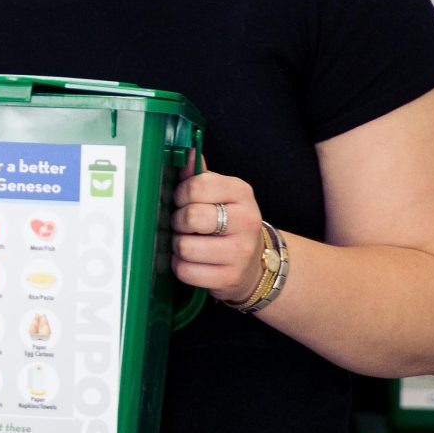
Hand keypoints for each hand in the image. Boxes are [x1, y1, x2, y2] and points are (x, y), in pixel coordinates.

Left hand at [171, 159, 264, 305]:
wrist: (255, 264)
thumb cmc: (229, 224)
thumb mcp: (220, 195)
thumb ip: (200, 177)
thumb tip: (186, 154)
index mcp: (242, 193)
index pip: (197, 186)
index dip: (180, 194)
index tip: (181, 201)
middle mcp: (246, 221)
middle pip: (191, 216)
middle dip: (178, 221)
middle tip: (184, 225)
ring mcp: (240, 252)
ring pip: (184, 247)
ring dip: (178, 246)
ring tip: (189, 243)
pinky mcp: (229, 278)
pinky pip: (186, 271)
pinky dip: (181, 267)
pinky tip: (193, 261)